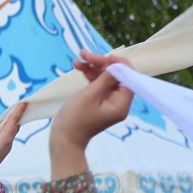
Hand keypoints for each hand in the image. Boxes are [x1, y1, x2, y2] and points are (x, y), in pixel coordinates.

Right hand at [50, 53, 133, 167]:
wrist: (64, 138)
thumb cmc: (76, 119)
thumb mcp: (91, 95)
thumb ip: (105, 79)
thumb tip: (116, 65)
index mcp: (122, 104)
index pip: (128, 77)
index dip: (118, 64)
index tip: (105, 56)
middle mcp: (119, 102)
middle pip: (116, 75)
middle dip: (102, 63)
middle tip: (85, 54)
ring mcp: (109, 101)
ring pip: (106, 77)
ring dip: (93, 66)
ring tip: (79, 58)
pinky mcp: (99, 100)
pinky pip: (98, 83)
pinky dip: (89, 74)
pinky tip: (78, 66)